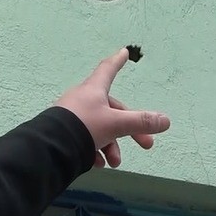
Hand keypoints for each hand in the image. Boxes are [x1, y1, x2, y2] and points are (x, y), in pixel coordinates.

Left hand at [54, 47, 170, 168]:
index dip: (118, 61)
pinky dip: (94, 150)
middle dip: (129, 130)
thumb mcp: (116, 125)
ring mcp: (71, 116)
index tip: (123, 52)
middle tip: (146, 145)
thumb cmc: (84, 126)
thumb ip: (140, 122)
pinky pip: (84, 138)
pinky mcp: (63, 132)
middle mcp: (82, 99)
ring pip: (99, 128)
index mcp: (94, 90)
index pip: (108, 70)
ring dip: (111, 146)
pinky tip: (97, 164)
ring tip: (113, 163)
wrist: (49, 147)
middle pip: (112, 110)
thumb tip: (166, 120)